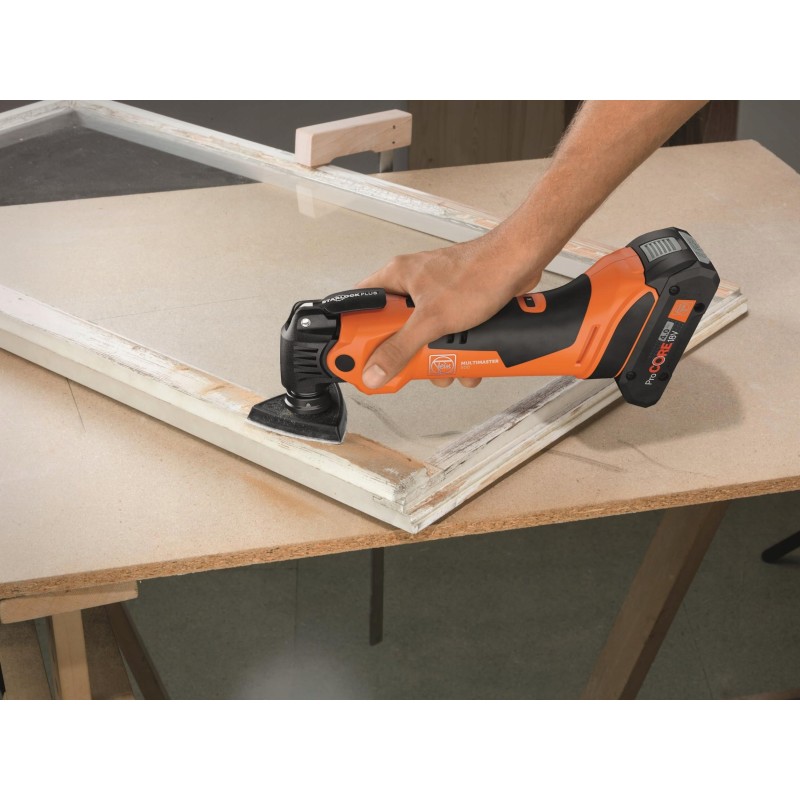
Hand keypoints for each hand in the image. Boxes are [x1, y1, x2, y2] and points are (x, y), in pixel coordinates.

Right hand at [355, 229, 541, 388]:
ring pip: (424, 337)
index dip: (356, 335)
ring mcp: (436, 296)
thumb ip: (400, 348)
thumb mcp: (432, 321)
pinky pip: (447, 335)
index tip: (357, 358)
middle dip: (407, 354)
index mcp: (396, 277)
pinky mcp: (458, 306)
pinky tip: (468, 361)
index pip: (360, 308)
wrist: (520, 263)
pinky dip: (457, 352)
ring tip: (447, 367)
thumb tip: (374, 370)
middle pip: (393, 329)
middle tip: (410, 367)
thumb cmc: (479, 274)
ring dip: (436, 359)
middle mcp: (413, 285)